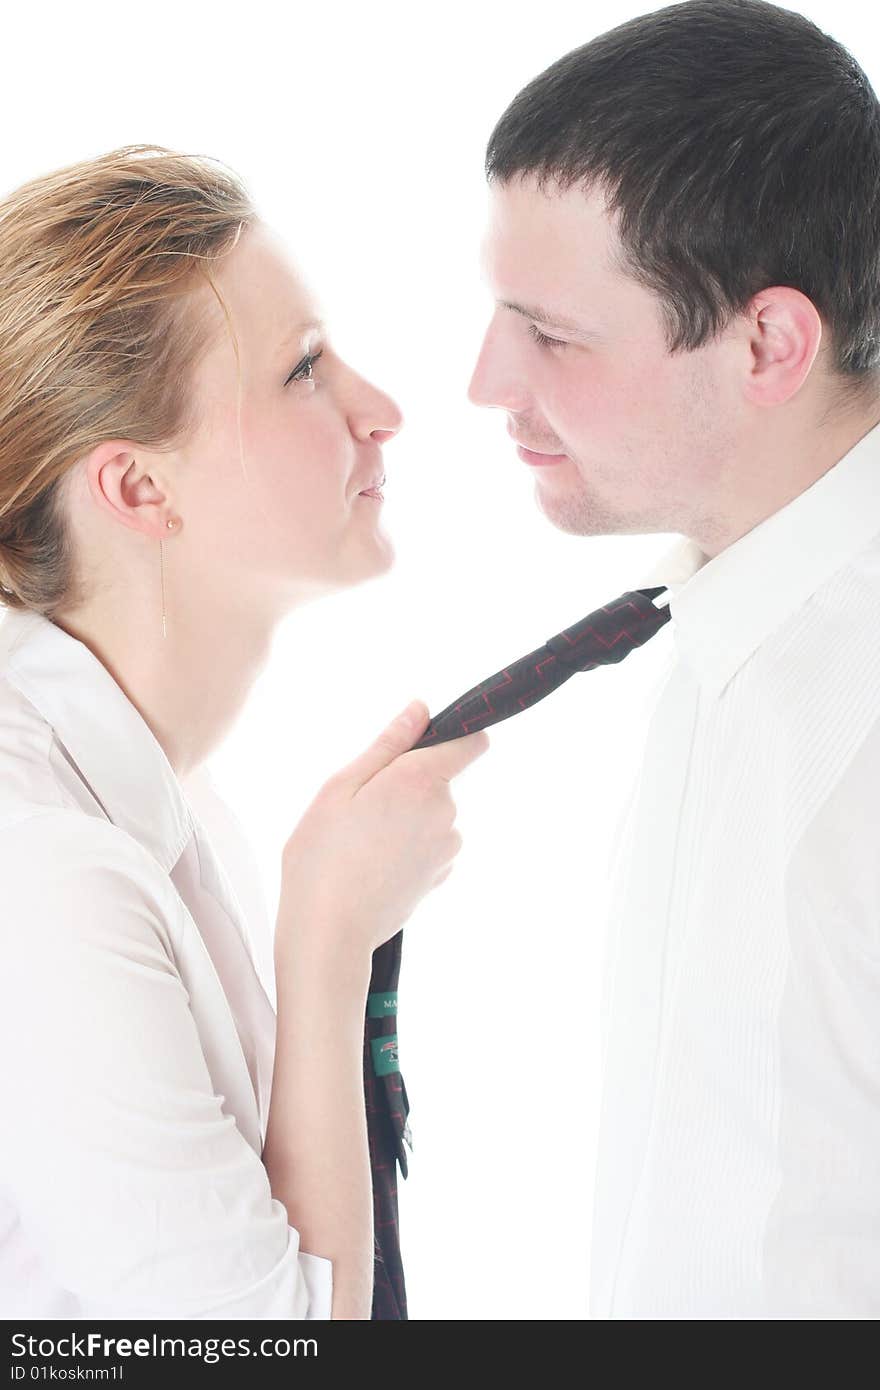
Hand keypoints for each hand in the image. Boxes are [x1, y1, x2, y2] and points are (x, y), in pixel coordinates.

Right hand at [278, 700, 488, 958]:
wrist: (329, 932)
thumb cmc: (323, 857)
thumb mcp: (340, 787)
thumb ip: (387, 745)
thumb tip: (421, 709)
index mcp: (421, 780)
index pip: (473, 742)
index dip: (455, 735)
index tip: (424, 743)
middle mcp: (446, 812)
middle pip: (440, 778)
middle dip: (407, 783)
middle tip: (360, 807)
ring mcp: (447, 846)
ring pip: (431, 813)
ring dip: (405, 817)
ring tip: (361, 841)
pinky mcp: (441, 875)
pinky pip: (429, 844)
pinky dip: (407, 846)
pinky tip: (373, 864)